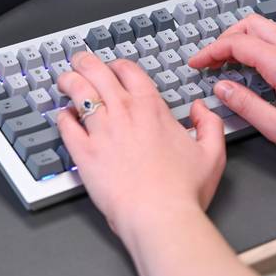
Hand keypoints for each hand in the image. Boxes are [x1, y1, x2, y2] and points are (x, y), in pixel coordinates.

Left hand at [56, 52, 225, 234]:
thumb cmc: (183, 189)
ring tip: (64, 79)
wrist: (158, 215)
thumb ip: (209, 124)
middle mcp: (124, 113)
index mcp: (152, 108)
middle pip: (97, 73)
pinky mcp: (84, 153)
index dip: (118, 65)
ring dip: (69, 80)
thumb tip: (201, 108)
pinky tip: (63, 115)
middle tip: (80, 59)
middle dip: (86, 62)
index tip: (115, 67)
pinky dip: (63, 116)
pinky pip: (66, 125)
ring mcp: (101, 131)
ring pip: (78, 91)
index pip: (129, 71)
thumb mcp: (212, 152)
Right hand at [189, 14, 275, 173]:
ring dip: (241, 38)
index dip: (211, 51)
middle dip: (224, 38)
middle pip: (251, 24)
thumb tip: (221, 88)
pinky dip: (258, 43)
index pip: (237, 44)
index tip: (196, 63)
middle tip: (210, 59)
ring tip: (226, 60)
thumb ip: (245, 105)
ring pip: (265, 27)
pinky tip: (252, 64)